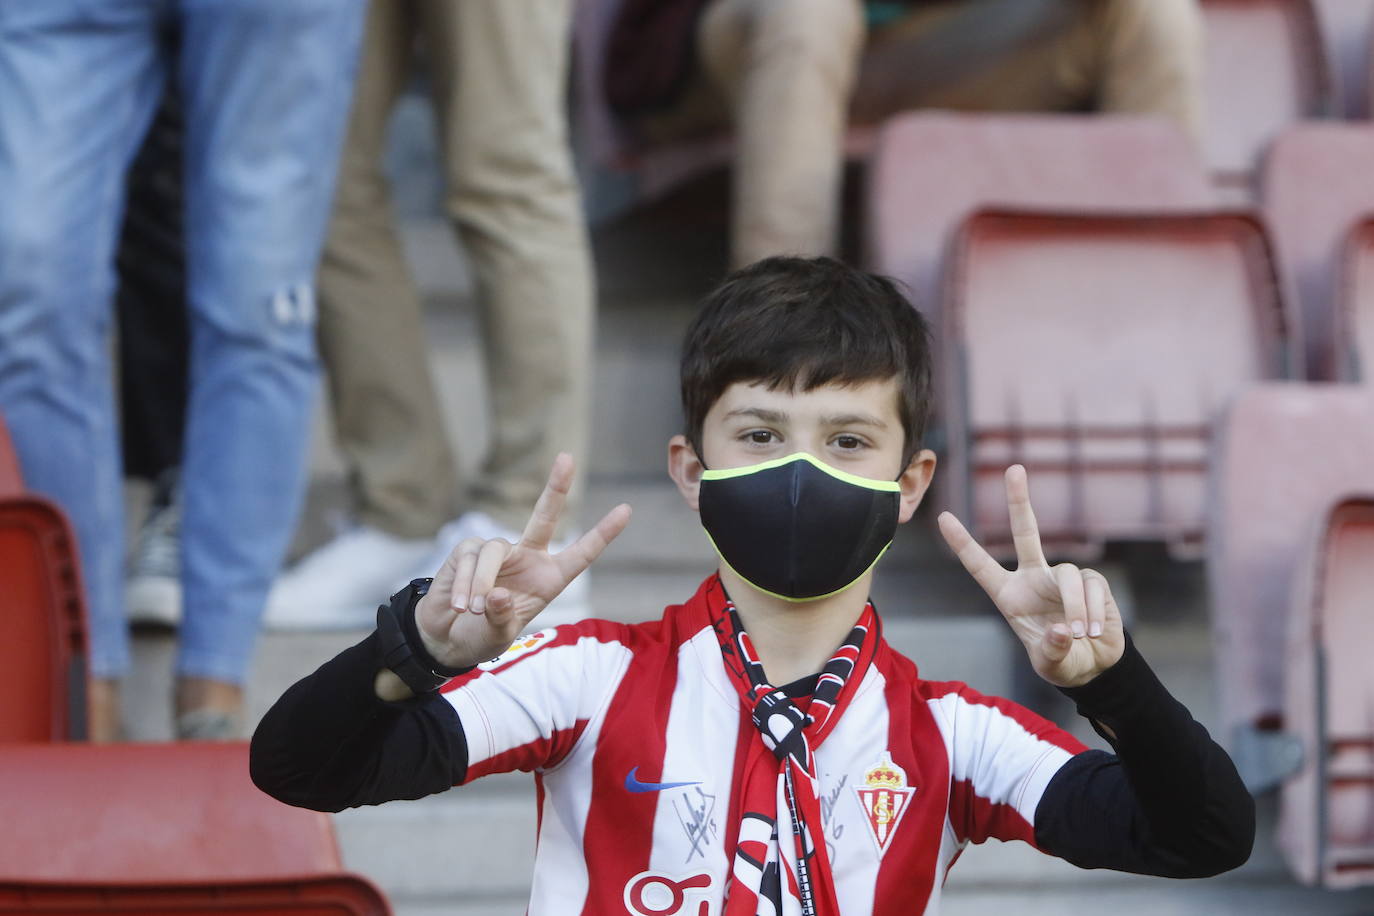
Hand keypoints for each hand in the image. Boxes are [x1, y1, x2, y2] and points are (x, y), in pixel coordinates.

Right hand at [413, 453, 630, 670]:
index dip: (602, 533)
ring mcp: (497, 551)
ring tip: (472, 610)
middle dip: (556, 487)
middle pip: (544, 517)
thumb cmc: (481, 635)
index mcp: (548, 578)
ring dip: (481, 584)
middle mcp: (527, 557)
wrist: (447, 637)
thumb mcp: (498, 636)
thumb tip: (495, 592)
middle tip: (567, 457)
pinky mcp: (467, 550)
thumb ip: (501, 617)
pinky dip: (463, 586)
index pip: (581, 553)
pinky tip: (458, 605)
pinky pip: (469, 559)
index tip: (626, 509)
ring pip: (493, 551)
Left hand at [937, 465, 1123, 687]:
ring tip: (1083, 634)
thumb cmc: (1062, 661)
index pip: (981, 566)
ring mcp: (1063, 578)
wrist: (1095, 667)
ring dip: (1076, 607)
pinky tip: (1097, 630)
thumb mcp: (1049, 664)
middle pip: (1026, 532)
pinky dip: (1095, 611)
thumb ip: (1052, 650)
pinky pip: (1093, 587)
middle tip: (1014, 469)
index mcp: (1009, 595)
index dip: (963, 543)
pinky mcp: (1092, 582)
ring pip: (1068, 575)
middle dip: (1020, 501)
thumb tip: (1064, 630)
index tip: (943, 517)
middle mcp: (1034, 579)